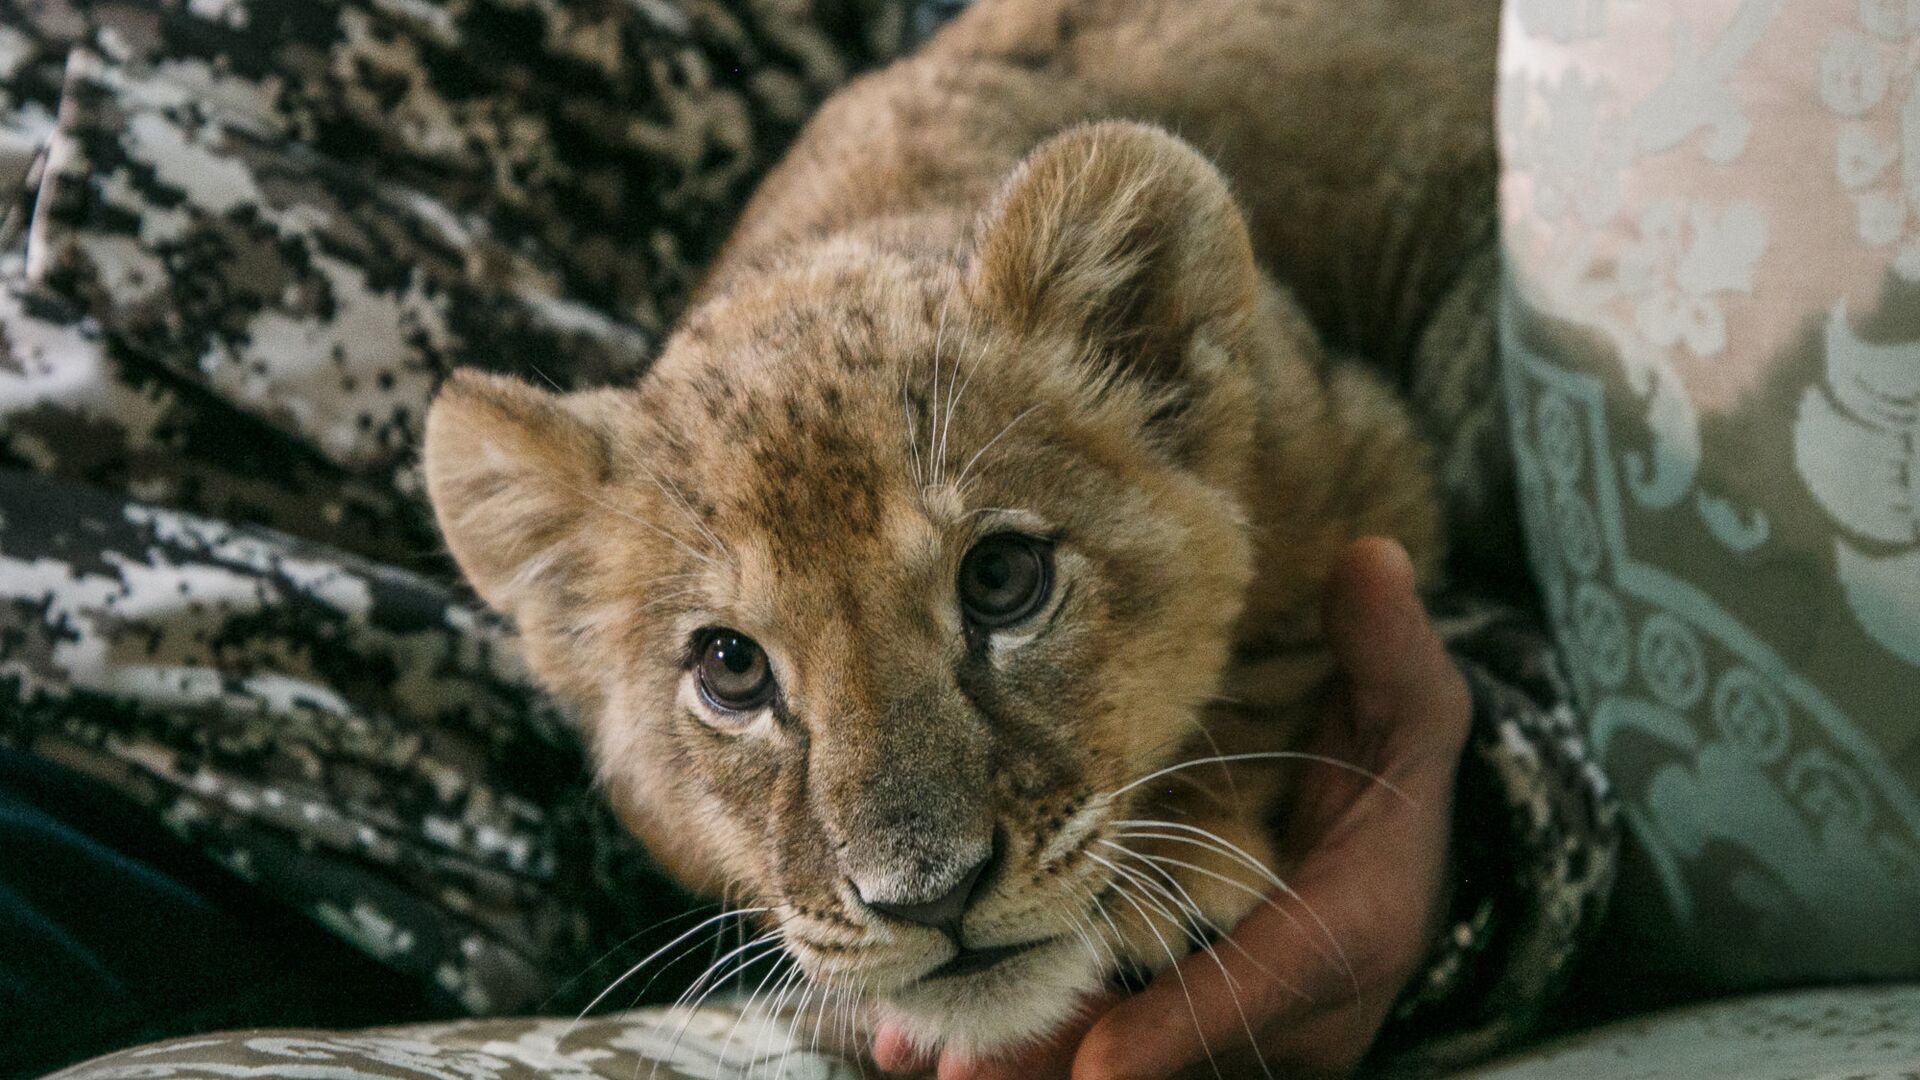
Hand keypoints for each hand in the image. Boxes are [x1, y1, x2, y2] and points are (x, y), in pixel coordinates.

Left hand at [877, 537, 1473, 1079]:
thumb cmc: (1396, 779)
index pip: (1263, 985)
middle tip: (962, 1065)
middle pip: (1175, 1051)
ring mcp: (1251, 1038)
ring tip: (913, 1052)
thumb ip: (1390, 650)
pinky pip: (1118, 1058)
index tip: (1101, 1063)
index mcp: (1353, 928)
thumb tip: (1373, 558)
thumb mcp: (1410, 711)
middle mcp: (1301, 1011)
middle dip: (1065, 1056)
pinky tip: (923, 1052)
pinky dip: (1033, 1054)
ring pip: (1136, 1066)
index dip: (1182, 1025)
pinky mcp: (1208, 1045)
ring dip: (1029, 1061)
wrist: (1411, 862)